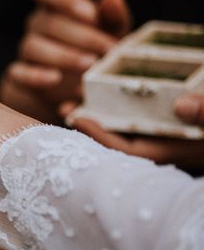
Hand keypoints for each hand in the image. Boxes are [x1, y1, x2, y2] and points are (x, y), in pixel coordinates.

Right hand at [0, 0, 131, 121]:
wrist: (76, 91)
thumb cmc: (95, 52)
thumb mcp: (111, 34)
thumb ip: (112, 16)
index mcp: (55, 6)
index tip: (90, 13)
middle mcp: (36, 24)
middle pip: (48, 22)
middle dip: (82, 36)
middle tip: (108, 50)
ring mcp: (25, 51)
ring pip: (33, 46)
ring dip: (64, 56)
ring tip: (90, 66)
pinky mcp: (19, 77)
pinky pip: (18, 72)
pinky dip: (35, 75)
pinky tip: (55, 79)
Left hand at [63, 94, 203, 168]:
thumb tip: (181, 106)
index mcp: (181, 152)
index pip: (131, 152)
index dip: (102, 137)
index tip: (78, 117)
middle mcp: (174, 149)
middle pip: (124, 145)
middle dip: (95, 130)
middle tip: (67, 109)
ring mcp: (175, 141)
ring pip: (133, 134)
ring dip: (107, 120)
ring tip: (78, 102)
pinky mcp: (179, 130)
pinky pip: (145, 124)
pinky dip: (127, 112)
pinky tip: (113, 97)